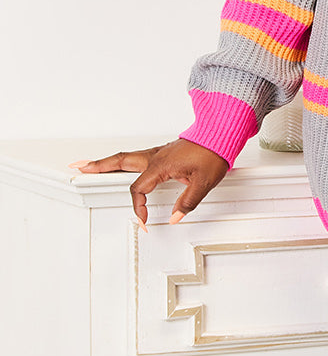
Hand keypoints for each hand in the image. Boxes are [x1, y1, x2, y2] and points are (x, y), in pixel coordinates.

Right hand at [69, 140, 229, 230]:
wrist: (220, 134)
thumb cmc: (212, 153)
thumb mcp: (203, 183)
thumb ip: (187, 202)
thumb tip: (174, 217)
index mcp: (160, 166)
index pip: (138, 190)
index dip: (138, 208)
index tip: (143, 221)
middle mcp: (154, 157)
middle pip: (119, 162)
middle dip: (97, 166)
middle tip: (78, 168)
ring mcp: (157, 153)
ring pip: (125, 157)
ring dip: (107, 162)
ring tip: (91, 166)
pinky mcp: (162, 152)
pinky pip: (136, 156)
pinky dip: (123, 160)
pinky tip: (121, 164)